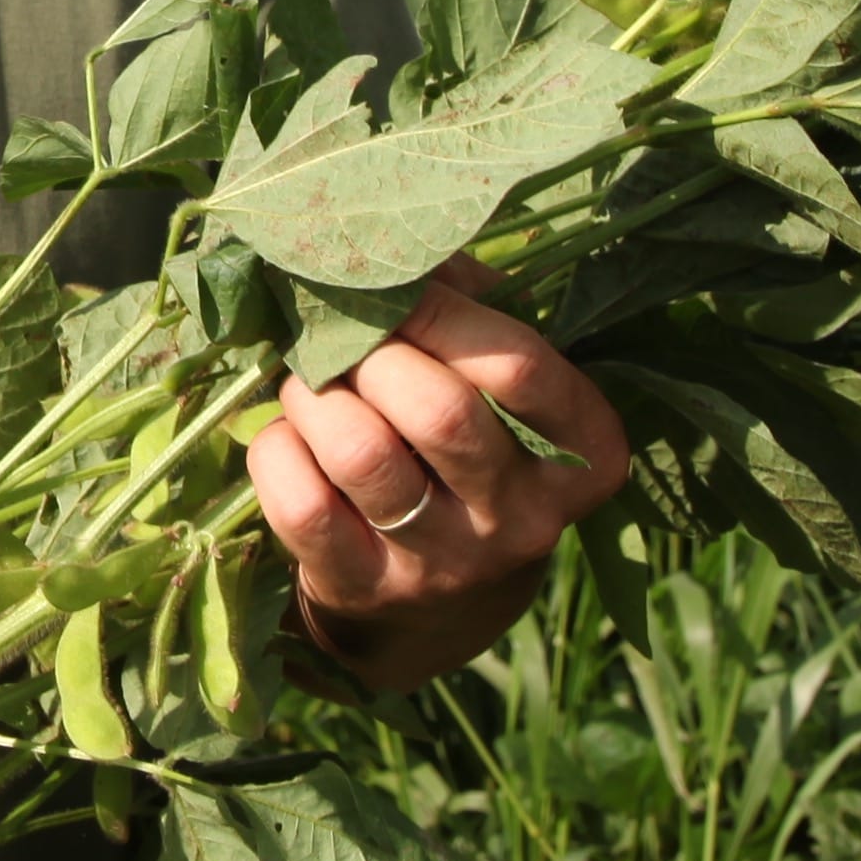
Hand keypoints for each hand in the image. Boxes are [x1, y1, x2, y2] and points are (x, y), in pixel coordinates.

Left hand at [244, 276, 630, 688]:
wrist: (437, 606)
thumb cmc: (470, 451)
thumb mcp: (500, 386)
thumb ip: (468, 307)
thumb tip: (398, 255)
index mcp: (583, 454)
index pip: (517, 366)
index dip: (439, 311)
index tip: (392, 288)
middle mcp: (523, 518)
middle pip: (439, 411)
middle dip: (371, 352)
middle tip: (342, 338)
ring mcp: (445, 562)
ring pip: (361, 451)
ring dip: (315, 395)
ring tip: (310, 383)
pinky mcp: (365, 589)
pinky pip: (301, 503)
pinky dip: (278, 451)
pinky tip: (290, 440)